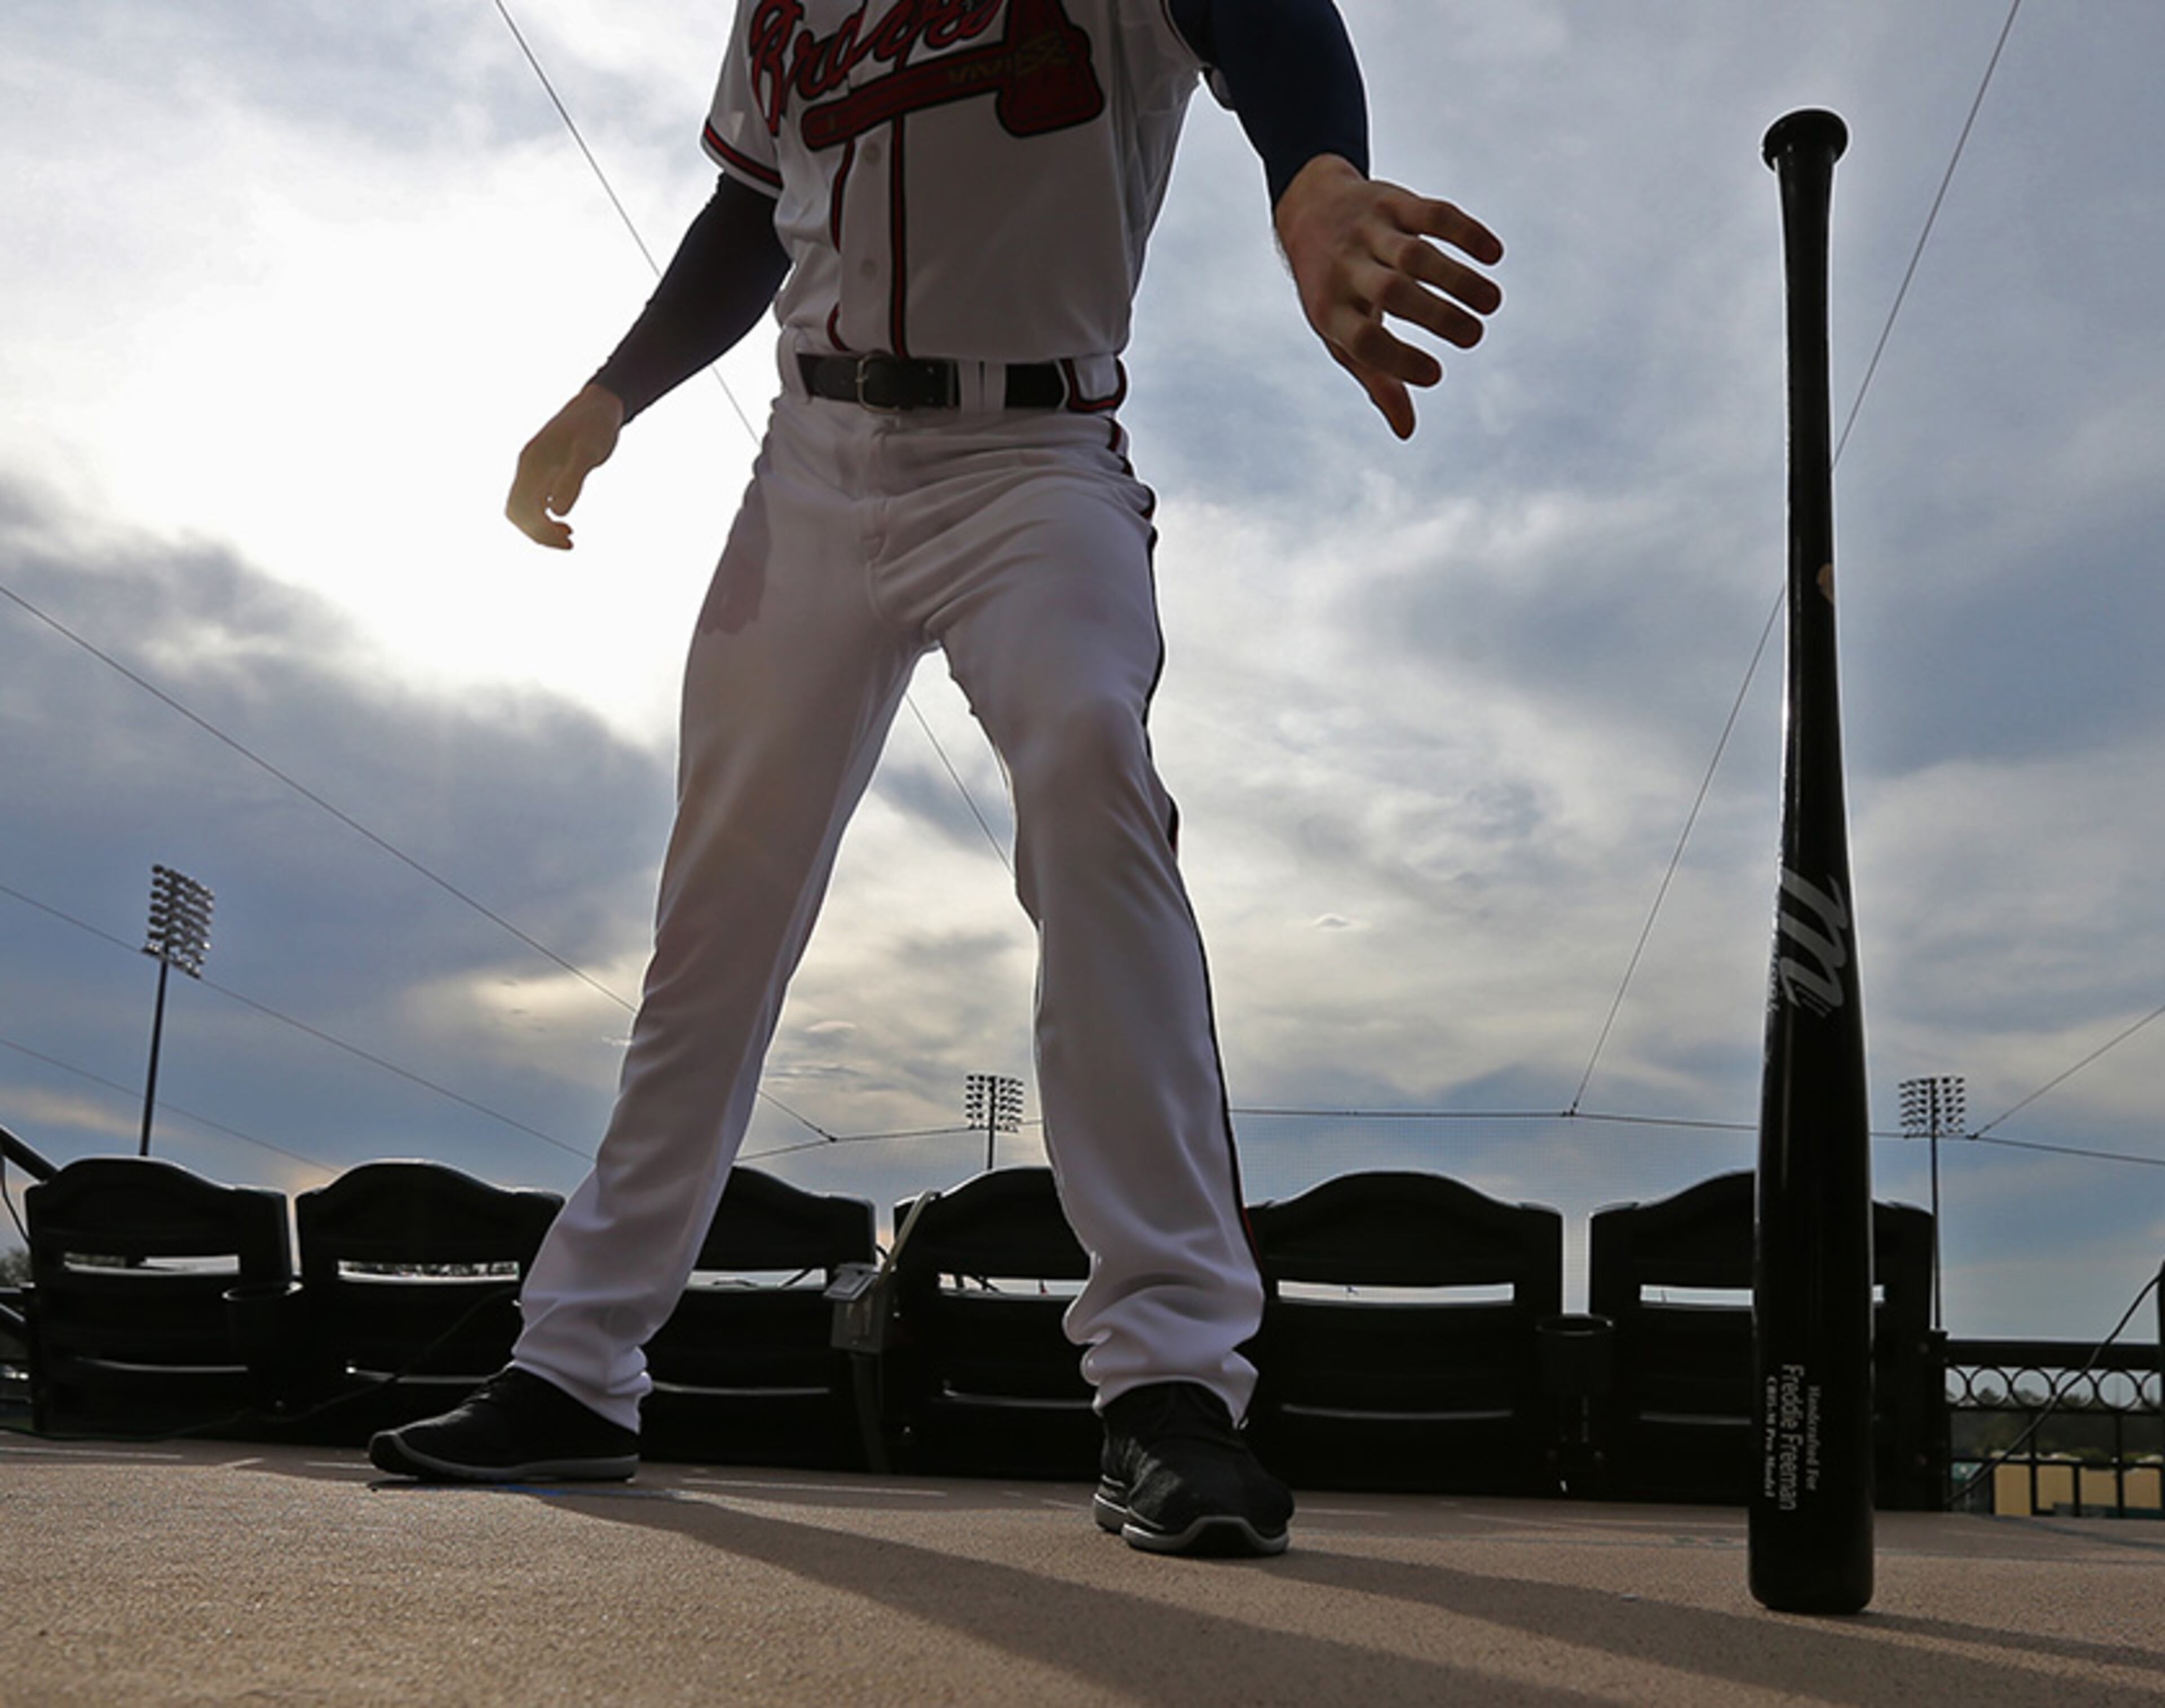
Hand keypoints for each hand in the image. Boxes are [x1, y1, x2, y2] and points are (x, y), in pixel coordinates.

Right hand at [504, 384, 625, 548]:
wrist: (599, 405)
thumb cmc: (595, 426)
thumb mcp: (588, 453)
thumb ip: (572, 480)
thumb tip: (558, 512)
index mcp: (532, 464)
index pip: (521, 508)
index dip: (539, 531)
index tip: (567, 541)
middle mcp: (528, 467)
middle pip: (518, 512)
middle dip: (539, 533)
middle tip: (570, 544)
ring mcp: (535, 468)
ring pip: (525, 507)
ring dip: (541, 527)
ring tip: (569, 537)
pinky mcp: (545, 470)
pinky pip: (535, 499)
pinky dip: (546, 516)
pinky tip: (566, 522)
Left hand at [1274, 155, 1503, 439]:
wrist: (1307, 210)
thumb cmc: (1331, 289)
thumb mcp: (1339, 336)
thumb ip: (1375, 379)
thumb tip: (1406, 430)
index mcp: (1329, 308)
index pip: (1363, 339)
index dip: (1398, 361)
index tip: (1436, 375)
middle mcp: (1345, 268)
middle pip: (1394, 293)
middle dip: (1437, 316)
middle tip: (1474, 337)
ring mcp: (1369, 231)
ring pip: (1416, 254)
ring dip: (1459, 279)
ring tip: (1491, 304)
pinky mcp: (1393, 201)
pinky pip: (1432, 213)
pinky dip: (1466, 232)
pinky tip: (1494, 256)